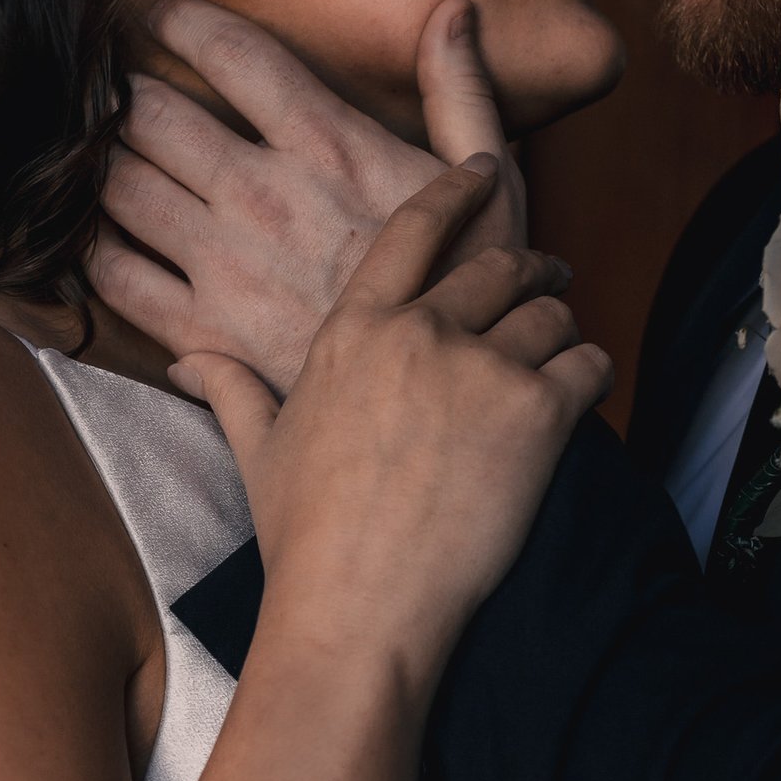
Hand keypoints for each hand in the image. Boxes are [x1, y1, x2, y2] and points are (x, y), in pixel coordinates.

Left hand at [93, 0, 524, 395]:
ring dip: (97, 158)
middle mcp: (265, 197)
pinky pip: (116, 277)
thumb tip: (449, 13)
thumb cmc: (472, 294)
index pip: (230, 53)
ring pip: (119, 185)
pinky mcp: (202, 332)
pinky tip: (99, 231)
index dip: (178, 20)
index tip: (154, 14)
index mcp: (329, 146)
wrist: (448, 408)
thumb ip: (460, 93)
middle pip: (153, 113)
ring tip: (94, 148)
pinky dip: (92, 246)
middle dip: (121, 90)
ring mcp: (226, 266)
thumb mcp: (489, 184)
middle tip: (108, 85)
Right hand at [170, 155, 610, 691]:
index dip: (455, 190)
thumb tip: (187, 363)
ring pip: (551, 315)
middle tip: (549, 279)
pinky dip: (593, 376)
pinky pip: (588, 366)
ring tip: (562, 351)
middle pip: (498, 265)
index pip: (413, 229)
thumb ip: (233, 391)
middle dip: (532, 267)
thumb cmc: (304, 541)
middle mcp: (419, 333)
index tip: (484, 170)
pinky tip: (583, 397)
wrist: (359, 610)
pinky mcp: (536, 415)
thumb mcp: (262, 454)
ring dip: (562, 329)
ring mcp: (481, 370)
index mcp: (353, 330)